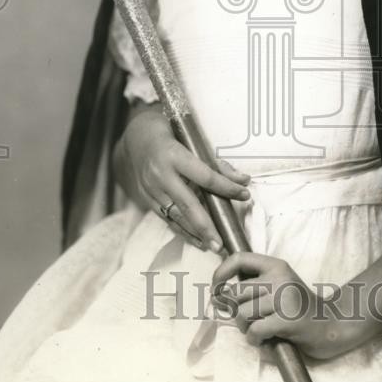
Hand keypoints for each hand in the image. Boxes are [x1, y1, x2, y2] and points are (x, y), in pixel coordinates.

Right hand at [113, 102, 250, 252]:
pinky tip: (197, 240)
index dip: (226, 187)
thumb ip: (217, 164)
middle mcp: (161, 174)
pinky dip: (183, 231)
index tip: (244, 195)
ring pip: (175, 215)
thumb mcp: (194, 142)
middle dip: (206, 225)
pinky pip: (166, 218)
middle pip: (187, 204)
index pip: (205, 176)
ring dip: (195, 234)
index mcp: (174, 155)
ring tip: (212, 246)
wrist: (137, 138)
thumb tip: (243, 180)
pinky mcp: (147, 198)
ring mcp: (151, 189)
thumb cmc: (172, 135)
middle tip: (220, 243)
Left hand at [211, 252, 381, 360]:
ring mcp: (285, 298)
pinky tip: (264, 340)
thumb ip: (256, 284)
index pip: (239, 259)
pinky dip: (254, 339)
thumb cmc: (300, 308)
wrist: (332, 324)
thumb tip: (219, 294)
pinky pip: (255, 330)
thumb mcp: (280, 285)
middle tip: (248, 321)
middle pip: (237, 293)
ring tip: (259, 331)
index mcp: (276, 265)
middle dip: (235, 312)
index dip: (220, 273)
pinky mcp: (288, 320)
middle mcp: (279, 277)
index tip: (215, 289)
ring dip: (245, 328)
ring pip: (243, 313)